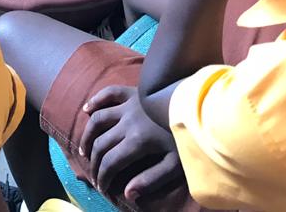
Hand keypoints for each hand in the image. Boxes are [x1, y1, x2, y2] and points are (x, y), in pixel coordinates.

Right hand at [80, 85, 185, 205]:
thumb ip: (151, 180)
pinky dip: (95, 100)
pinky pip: (108, 93)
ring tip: (85, 151)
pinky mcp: (132, 92)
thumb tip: (127, 193)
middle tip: (96, 176)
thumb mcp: (175, 165)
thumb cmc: (189, 137)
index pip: (110, 163)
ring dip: (87, 136)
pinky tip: (87, 110)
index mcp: (137, 141)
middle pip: (101, 144)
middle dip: (94, 164)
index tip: (103, 188)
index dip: (103, 178)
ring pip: (98, 120)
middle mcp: (127, 122)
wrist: (200, 105)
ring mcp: (128, 104)